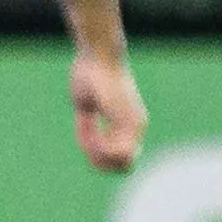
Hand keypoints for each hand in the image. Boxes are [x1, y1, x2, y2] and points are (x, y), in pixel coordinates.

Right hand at [69, 48, 146, 173]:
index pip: (119, 160)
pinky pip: (117, 153)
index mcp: (129, 124)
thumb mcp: (86, 105)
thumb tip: (90, 144)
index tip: (84, 137)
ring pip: (122, 164)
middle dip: (100, 161)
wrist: (99, 54)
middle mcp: (138, 127)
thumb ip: (89, 126)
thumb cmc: (90, 72)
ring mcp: (137, 125)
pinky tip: (91, 131)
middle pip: (123, 168)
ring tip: (86, 133)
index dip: (98, 157)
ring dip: (99, 156)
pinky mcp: (131, 121)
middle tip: (85, 138)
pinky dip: (99, 149)